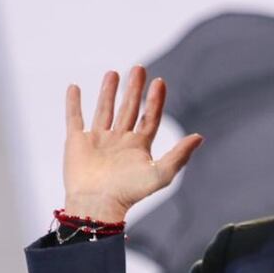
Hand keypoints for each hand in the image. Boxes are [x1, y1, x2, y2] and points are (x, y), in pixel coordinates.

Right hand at [63, 65, 203, 221]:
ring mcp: (98, 140)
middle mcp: (119, 141)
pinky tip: (74, 87)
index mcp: (139, 147)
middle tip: (139, 68)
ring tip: (113, 73)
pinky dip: (73, 103)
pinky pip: (74, 118)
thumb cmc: (130, 192)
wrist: (97, 204)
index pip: (150, 117)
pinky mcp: (76, 142)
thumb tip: (199, 136)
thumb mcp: (160, 173)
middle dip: (134, 89)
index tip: (159, 81)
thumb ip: (179, 155)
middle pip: (129, 109)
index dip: (155, 100)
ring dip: (108, 92)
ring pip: (105, 110)